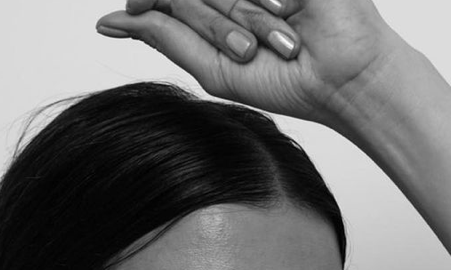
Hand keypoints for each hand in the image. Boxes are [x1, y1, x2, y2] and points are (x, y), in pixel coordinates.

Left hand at [96, 0, 404, 130]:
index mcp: (215, 7)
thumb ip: (165, 38)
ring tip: (279, 40)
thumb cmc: (288, 81)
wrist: (343, 78)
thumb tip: (107, 22)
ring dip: (243, 16)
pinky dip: (261, 5)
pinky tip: (284, 14)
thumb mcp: (213, 68)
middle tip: (252, 49)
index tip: (153, 13)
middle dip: (219, 22)